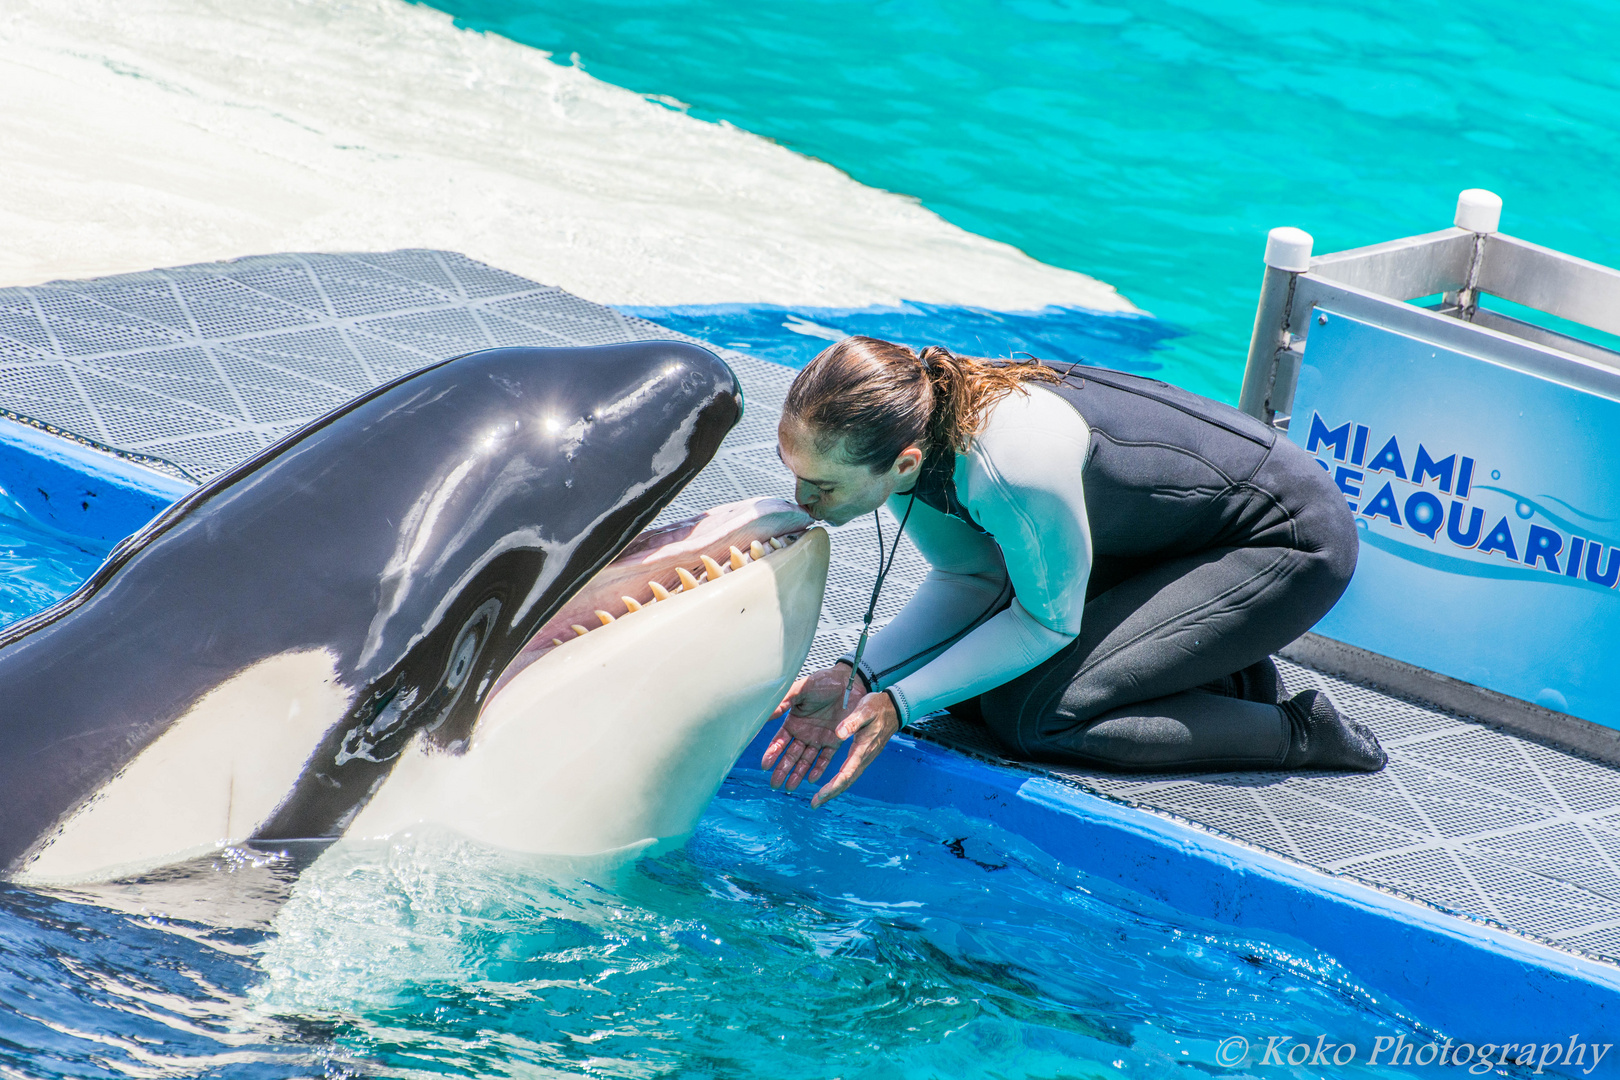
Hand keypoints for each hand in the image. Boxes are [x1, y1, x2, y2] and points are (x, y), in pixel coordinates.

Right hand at [762, 664, 865, 791]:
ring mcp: (819, 738)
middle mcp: (804, 733)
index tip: (765, 766)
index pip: (780, 742)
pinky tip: (811, 779)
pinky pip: (825, 758)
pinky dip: (818, 768)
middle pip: (791, 755)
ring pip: (806, 760)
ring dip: (797, 773)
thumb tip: (766, 714)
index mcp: (794, 722)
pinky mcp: (834, 741)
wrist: (848, 681)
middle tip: (775, 784)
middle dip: (782, 769)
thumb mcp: (800, 690)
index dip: (772, 753)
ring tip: (790, 787)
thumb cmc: (822, 682)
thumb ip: (784, 702)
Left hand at [811, 690, 899, 807]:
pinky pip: (849, 773)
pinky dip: (839, 781)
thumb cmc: (877, 707)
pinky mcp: (862, 755)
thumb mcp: (865, 710)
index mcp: (862, 748)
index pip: (847, 773)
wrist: (893, 709)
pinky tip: (830, 784)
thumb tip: (838, 734)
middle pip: (846, 782)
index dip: (833, 786)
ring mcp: (864, 758)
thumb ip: (852, 721)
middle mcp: (863, 757)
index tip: (820, 795)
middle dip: (830, 793)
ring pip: (848, 779)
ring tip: (818, 799)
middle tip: (814, 804)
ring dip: (833, 790)